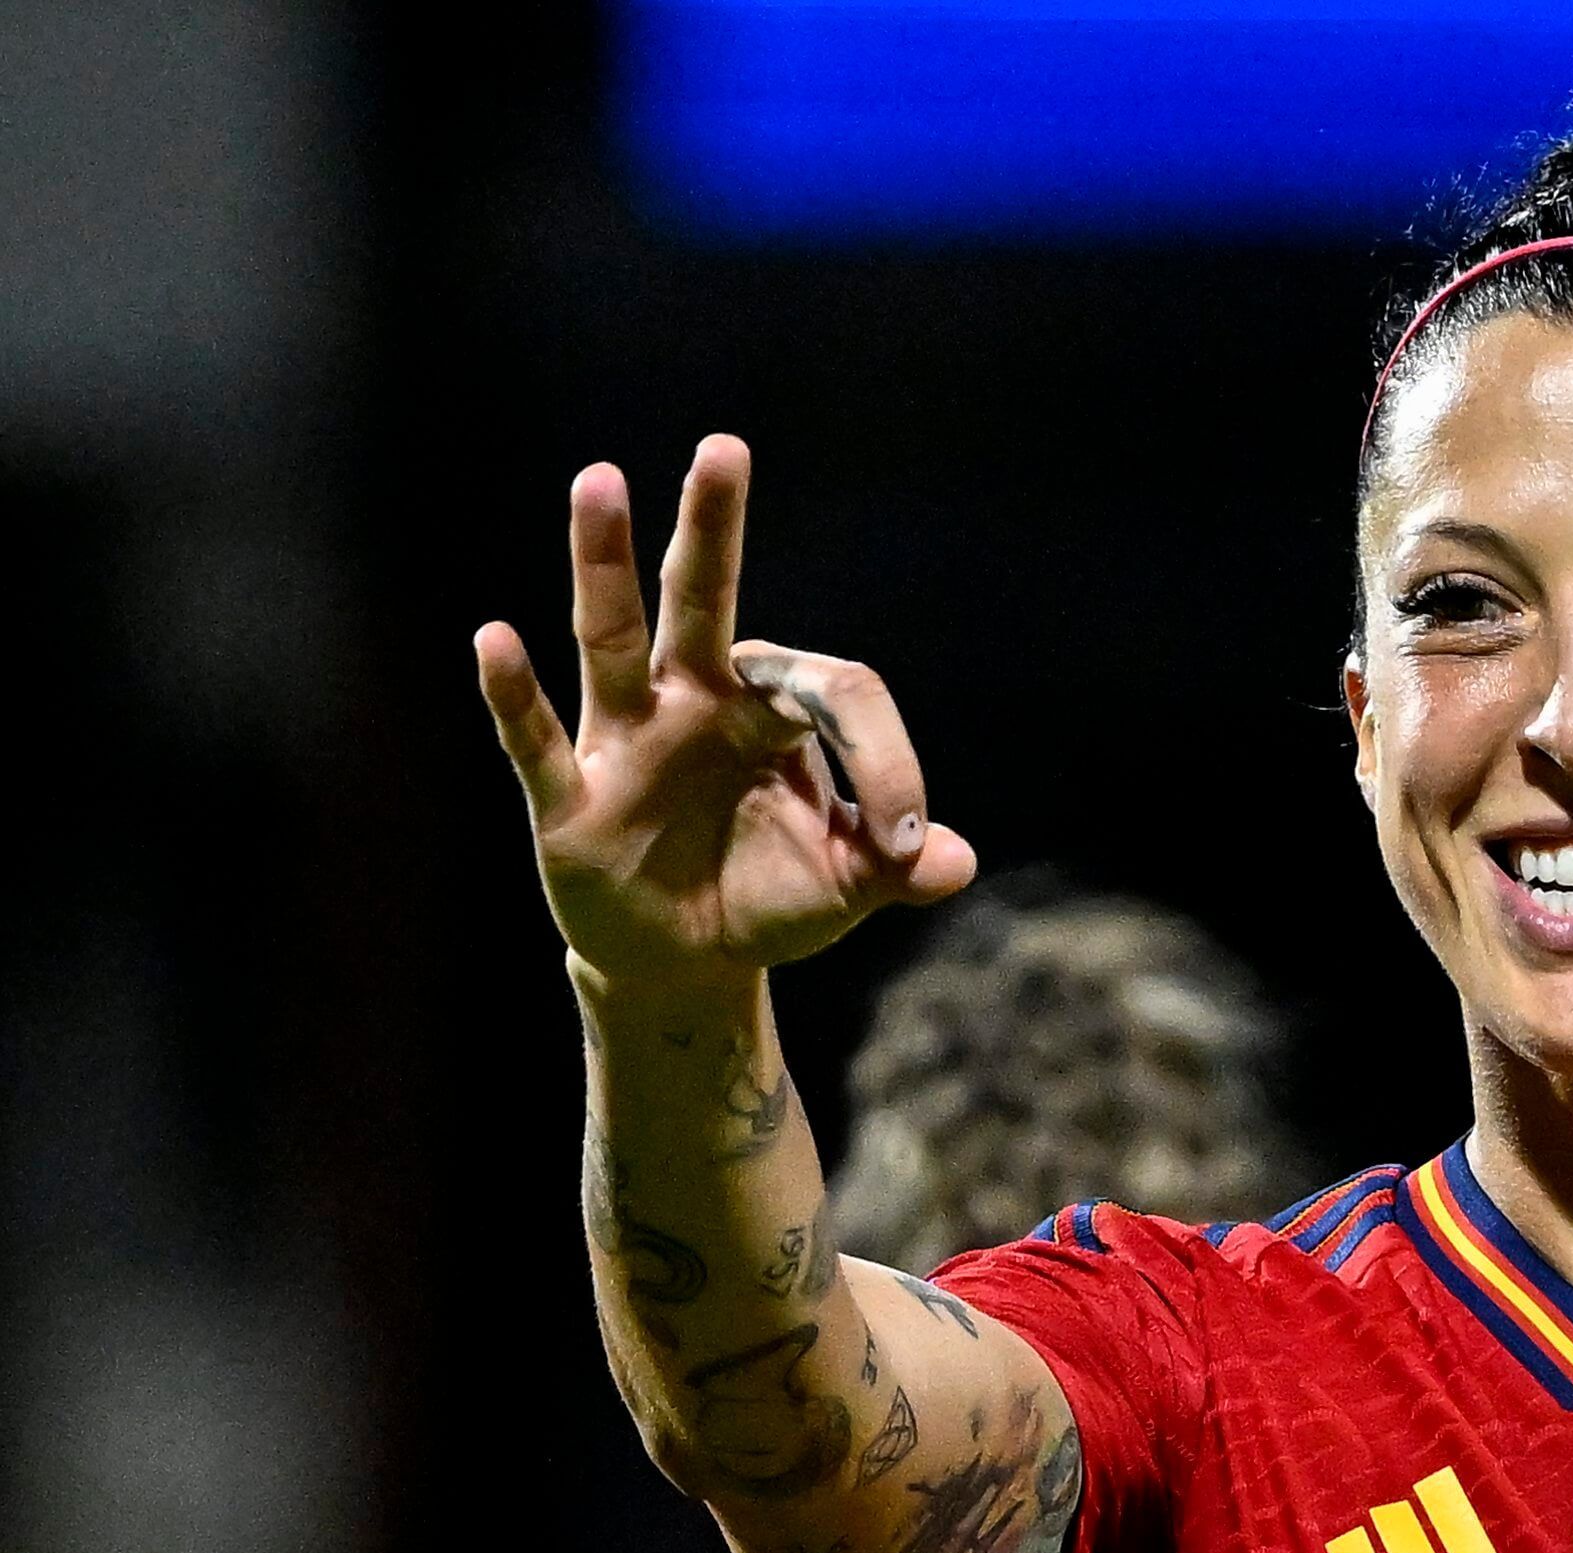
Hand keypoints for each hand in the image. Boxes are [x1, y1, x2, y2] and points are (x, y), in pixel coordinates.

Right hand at [477, 435, 975, 985]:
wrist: (686, 961)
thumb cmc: (768, 900)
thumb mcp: (845, 889)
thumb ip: (896, 868)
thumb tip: (954, 863)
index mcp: (769, 714)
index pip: (830, 690)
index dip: (883, 758)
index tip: (907, 838)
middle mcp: (693, 704)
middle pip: (703, 600)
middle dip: (713, 528)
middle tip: (724, 447)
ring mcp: (626, 743)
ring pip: (613, 636)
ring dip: (604, 563)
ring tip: (600, 479)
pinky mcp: (572, 801)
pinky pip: (536, 740)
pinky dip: (513, 694)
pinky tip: (494, 638)